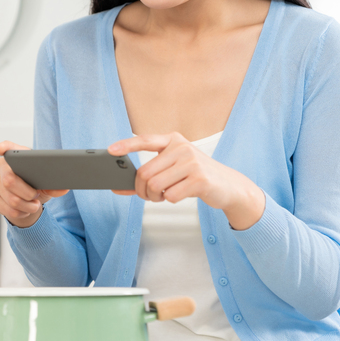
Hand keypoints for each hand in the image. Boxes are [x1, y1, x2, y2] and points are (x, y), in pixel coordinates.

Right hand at [0, 141, 69, 227]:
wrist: (25, 202)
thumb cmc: (35, 187)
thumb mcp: (46, 184)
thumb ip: (54, 185)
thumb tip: (64, 188)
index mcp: (16, 156)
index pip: (7, 148)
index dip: (3, 147)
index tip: (1, 149)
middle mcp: (1, 166)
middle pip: (9, 180)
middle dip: (27, 193)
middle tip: (36, 196)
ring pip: (11, 199)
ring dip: (27, 206)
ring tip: (34, 205)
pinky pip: (7, 209)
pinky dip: (20, 213)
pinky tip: (24, 210)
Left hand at [107, 133, 265, 229]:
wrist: (228, 186)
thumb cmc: (195, 176)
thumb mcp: (172, 170)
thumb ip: (148, 175)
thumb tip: (117, 187)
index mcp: (173, 140)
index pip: (145, 140)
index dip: (126, 145)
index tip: (110, 150)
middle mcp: (182, 147)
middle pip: (145, 173)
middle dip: (142, 190)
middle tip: (149, 196)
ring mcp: (192, 162)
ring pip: (156, 186)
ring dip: (155, 197)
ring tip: (164, 195)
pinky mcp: (200, 179)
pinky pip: (171, 196)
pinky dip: (171, 200)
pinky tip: (181, 195)